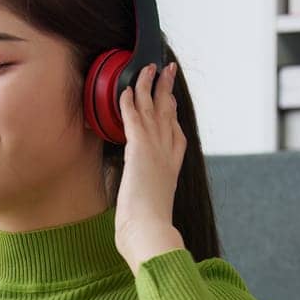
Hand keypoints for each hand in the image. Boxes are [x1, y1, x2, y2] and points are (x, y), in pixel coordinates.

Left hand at [113, 62, 186, 261]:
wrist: (150, 232)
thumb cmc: (149, 226)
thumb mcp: (152, 205)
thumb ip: (148, 195)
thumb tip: (139, 201)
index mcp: (173, 165)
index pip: (175, 131)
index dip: (170, 111)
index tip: (168, 97)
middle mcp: (167, 152)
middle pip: (167, 111)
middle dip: (165, 88)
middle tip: (166, 69)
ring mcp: (155, 149)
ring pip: (151, 108)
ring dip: (147, 85)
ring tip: (147, 67)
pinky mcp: (139, 150)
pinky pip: (133, 118)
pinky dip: (128, 101)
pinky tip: (125, 89)